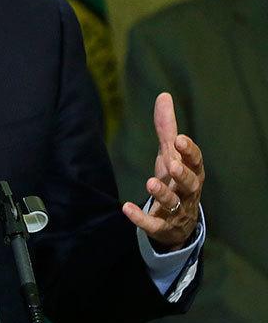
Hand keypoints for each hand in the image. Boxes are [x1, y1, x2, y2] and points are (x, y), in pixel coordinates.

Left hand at [121, 92, 203, 251]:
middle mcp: (188, 192)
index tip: (179, 140)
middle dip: (183, 174)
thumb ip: (166, 128)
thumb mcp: (170, 154)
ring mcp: (177, 210)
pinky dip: (141, 217)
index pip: (196, 161)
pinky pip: (153, 224)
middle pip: (191, 184)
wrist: (177, 221)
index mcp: (192, 172)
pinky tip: (126, 208)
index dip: (189, 152)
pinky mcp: (162, 227)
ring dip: (163, 194)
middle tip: (172, 164)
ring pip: (174, 203)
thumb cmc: (175, 180)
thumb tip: (164, 95)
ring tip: (150, 183)